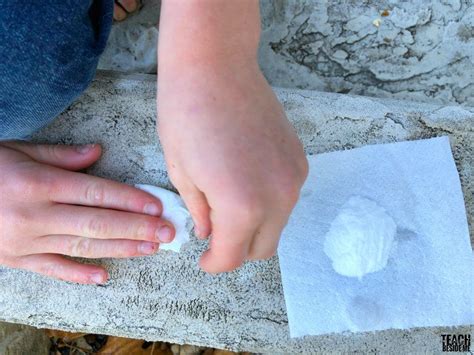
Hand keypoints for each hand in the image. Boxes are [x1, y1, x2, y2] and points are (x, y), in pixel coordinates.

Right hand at [0, 142, 174, 283]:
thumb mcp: (17, 150)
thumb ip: (60, 155)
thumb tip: (98, 152)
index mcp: (38, 184)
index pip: (95, 193)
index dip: (130, 200)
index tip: (157, 206)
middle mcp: (34, 215)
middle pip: (97, 223)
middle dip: (137, 228)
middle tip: (168, 232)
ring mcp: (25, 242)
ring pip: (82, 247)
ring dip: (120, 249)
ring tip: (151, 249)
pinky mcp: (16, 259)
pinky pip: (52, 270)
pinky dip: (79, 275)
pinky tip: (104, 277)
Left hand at [157, 63, 307, 272]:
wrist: (215, 65)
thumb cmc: (187, 114)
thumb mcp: (182, 172)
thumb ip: (200, 212)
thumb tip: (210, 232)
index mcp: (242, 206)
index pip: (232, 257)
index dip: (214, 264)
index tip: (204, 259)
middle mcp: (277, 197)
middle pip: (263, 249)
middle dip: (237, 250)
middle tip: (215, 233)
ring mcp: (294, 178)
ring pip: (278, 224)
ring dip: (254, 226)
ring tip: (228, 201)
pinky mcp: (299, 160)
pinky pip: (285, 198)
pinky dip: (267, 202)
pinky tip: (245, 179)